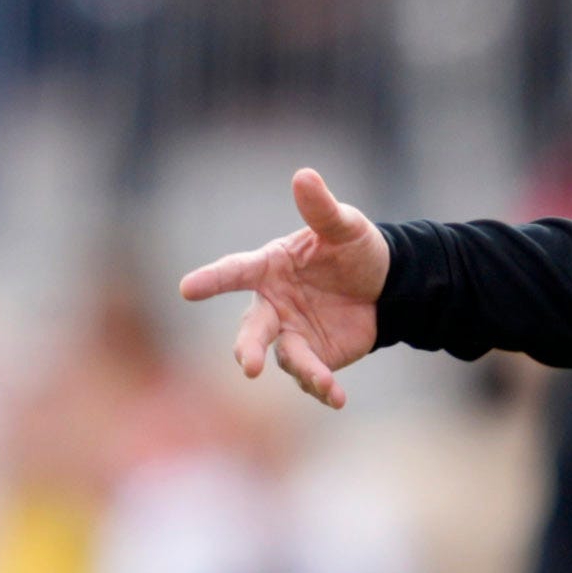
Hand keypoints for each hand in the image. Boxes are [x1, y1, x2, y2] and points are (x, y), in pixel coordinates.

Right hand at [179, 167, 390, 408]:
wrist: (385, 286)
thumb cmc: (354, 249)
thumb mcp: (344, 226)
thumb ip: (321, 208)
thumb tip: (304, 175)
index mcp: (269, 267)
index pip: (235, 271)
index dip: (212, 279)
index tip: (186, 288)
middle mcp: (273, 304)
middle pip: (253, 329)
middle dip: (248, 347)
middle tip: (249, 366)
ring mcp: (291, 333)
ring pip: (285, 357)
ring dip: (302, 370)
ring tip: (324, 382)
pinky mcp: (314, 357)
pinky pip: (312, 376)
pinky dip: (322, 388)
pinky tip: (337, 397)